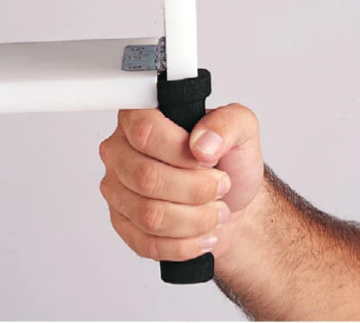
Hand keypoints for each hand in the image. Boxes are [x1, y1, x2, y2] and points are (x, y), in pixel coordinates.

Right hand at [99, 103, 263, 261]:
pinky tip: (201, 233)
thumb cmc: (228, 161)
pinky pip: (147, 243)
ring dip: (194, 219)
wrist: (229, 201)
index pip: (145, 132)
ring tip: (215, 210)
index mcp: (140, 116)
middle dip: (195, 190)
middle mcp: (121, 151)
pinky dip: (184, 244)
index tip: (208, 159)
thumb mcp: (242, 128)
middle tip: (220, 186)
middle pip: (146, 177)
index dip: (181, 152)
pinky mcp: (123, 224)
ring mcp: (118, 189)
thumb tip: (202, 142)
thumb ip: (227, 123)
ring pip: (149, 215)